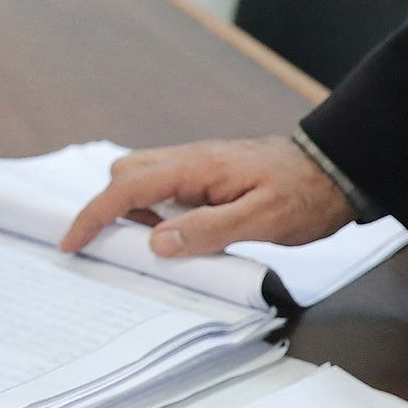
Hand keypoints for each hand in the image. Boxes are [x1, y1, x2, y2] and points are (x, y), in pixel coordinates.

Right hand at [59, 135, 348, 256]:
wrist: (336, 170)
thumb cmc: (305, 195)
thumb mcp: (262, 220)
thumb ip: (208, 230)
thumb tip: (156, 242)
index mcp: (196, 167)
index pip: (127, 187)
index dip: (94, 215)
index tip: (72, 243)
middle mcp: (189, 160)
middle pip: (124, 174)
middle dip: (110, 208)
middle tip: (120, 247)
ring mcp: (197, 166)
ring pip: (142, 179)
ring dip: (136, 212)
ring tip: (160, 246)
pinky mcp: (207, 176)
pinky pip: (165, 188)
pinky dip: (157, 211)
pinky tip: (181, 234)